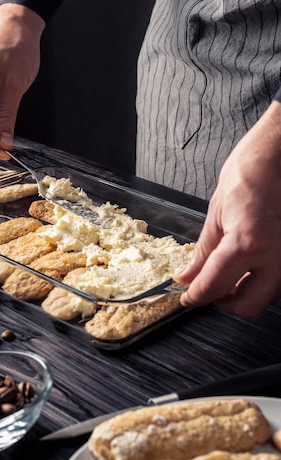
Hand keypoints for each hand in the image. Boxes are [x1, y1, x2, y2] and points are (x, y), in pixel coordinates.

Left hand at [176, 100, 280, 316]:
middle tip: (208, 289)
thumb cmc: (251, 172)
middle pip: (248, 305)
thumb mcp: (217, 212)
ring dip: (245, 291)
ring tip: (228, 273)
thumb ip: (203, 252)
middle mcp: (277, 256)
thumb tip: (188, 276)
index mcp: (249, 242)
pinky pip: (278, 280)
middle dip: (224, 302)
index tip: (187, 297)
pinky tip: (249, 264)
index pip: (215, 286)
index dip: (196, 296)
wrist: (280, 154)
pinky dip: (262, 279)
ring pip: (267, 295)